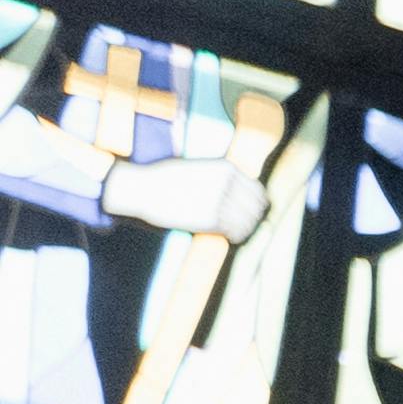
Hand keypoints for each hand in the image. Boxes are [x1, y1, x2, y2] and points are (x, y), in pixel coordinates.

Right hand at [99, 146, 261, 239]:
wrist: (142, 188)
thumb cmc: (167, 178)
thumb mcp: (199, 167)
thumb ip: (222, 177)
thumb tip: (243, 194)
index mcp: (226, 169)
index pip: (258, 191)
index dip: (257, 204)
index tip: (252, 211)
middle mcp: (227, 183)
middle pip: (256, 208)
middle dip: (253, 217)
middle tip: (245, 223)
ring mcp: (220, 201)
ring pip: (249, 222)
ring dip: (245, 228)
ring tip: (236, 230)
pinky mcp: (211, 219)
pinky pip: (236, 232)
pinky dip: (236, 236)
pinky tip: (229, 235)